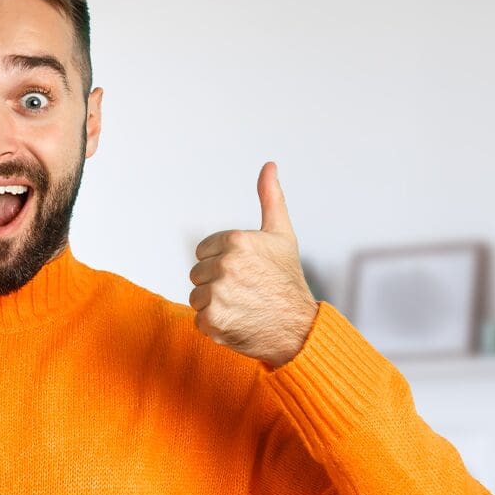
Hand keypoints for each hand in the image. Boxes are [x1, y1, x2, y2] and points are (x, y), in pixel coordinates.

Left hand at [188, 161, 318, 367]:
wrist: (299, 328)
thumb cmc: (288, 280)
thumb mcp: (282, 235)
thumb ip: (270, 199)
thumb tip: (269, 165)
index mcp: (236, 240)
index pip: (202, 252)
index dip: (221, 263)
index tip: (244, 272)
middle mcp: (226, 265)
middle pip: (197, 274)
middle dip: (216, 283)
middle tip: (245, 292)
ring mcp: (218, 294)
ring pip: (196, 297)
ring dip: (213, 305)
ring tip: (241, 307)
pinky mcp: (212, 320)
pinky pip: (198, 319)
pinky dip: (214, 325)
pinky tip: (237, 322)